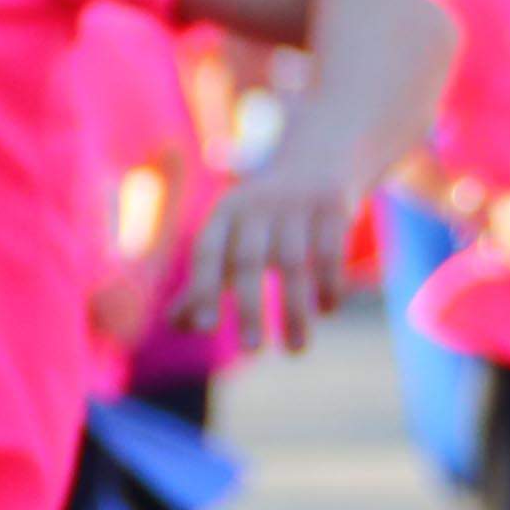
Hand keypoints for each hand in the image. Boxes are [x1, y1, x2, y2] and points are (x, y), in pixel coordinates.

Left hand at [178, 164, 355, 351]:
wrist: (318, 159)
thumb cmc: (264, 216)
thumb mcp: (231, 238)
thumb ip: (205, 280)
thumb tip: (177, 325)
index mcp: (225, 213)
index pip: (208, 252)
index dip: (204, 289)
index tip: (207, 328)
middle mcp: (257, 206)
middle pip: (249, 262)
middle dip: (249, 307)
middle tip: (252, 350)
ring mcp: (297, 205)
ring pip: (294, 265)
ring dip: (295, 311)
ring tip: (295, 351)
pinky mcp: (333, 206)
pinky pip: (331, 254)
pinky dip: (329, 286)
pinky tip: (328, 311)